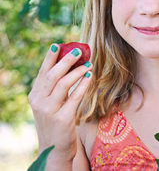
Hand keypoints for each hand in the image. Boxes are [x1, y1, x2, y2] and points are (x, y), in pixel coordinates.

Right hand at [28, 44, 92, 165]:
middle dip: (66, 61)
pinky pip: (74, 97)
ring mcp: (50, 110)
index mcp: (34, 95)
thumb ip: (55, 87)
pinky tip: (89, 76)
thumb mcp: (50, 104)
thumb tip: (71, 65)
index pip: (42, 72)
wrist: (54, 148)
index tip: (58, 45)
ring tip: (89, 63)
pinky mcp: (63, 118)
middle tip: (79, 51)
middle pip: (53, 75)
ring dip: (77, 72)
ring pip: (63, 84)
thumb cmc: (55, 122)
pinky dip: (82, 85)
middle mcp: (39, 102)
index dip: (50, 58)